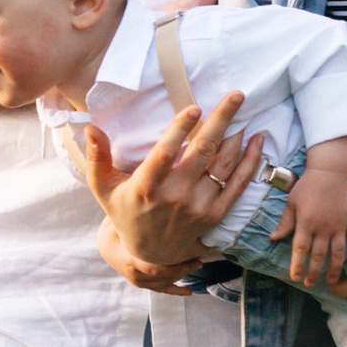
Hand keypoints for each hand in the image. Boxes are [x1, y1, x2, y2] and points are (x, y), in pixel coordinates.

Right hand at [75, 89, 263, 274]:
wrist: (148, 252)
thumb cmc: (123, 210)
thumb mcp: (102, 187)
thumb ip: (97, 156)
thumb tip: (90, 127)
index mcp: (146, 187)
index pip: (164, 154)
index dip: (179, 129)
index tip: (194, 107)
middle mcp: (175, 197)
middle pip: (202, 153)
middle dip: (221, 120)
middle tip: (236, 95)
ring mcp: (197, 207)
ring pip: (223, 166)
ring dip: (236, 136)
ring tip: (241, 109)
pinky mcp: (214, 215)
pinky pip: (238, 185)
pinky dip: (251, 162)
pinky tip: (257, 141)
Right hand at [93, 213, 197, 296]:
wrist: (105, 245)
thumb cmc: (114, 229)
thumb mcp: (118, 221)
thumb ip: (133, 216)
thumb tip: (151, 205)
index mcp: (130, 260)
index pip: (155, 268)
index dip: (176, 266)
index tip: (192, 257)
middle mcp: (135, 274)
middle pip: (163, 277)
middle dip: (182, 270)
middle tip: (199, 261)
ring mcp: (139, 280)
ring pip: (164, 283)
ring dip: (181, 276)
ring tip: (197, 265)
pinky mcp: (144, 283)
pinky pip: (161, 289)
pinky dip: (175, 291)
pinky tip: (188, 292)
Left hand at [285, 167, 346, 291]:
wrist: (331, 171)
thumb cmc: (308, 186)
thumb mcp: (292, 202)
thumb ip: (285, 222)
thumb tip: (273, 238)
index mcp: (306, 223)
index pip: (301, 249)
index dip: (298, 265)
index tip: (295, 277)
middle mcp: (323, 227)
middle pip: (319, 255)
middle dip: (314, 272)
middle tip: (310, 283)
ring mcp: (340, 225)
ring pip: (338, 253)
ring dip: (334, 268)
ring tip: (331, 281)